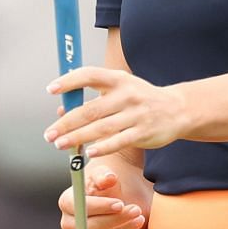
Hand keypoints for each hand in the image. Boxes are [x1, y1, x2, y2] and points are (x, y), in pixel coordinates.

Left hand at [44, 67, 190, 157]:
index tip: (50, 89)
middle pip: (91, 110)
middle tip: (49, 133)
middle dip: (66, 123)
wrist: (178, 109)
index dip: (69, 81)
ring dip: (78, 138)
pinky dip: (102, 148)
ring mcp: (136, 114)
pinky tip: (88, 152)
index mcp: (118, 80)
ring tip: (60, 144)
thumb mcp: (121, 88)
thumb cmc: (141, 98)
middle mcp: (127, 95)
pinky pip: (119, 141)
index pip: (90, 75)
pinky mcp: (143, 132)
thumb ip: (94, 96)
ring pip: (101, 128)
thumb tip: (62, 108)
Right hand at [60, 165, 149, 228]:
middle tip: (136, 210)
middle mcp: (69, 223)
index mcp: (67, 201)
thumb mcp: (105, 175)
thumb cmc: (108, 185)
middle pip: (89, 227)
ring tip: (138, 219)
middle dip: (116, 220)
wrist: (116, 198)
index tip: (120, 204)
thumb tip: (109, 178)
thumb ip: (105, 175)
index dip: (99, 207)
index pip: (78, 207)